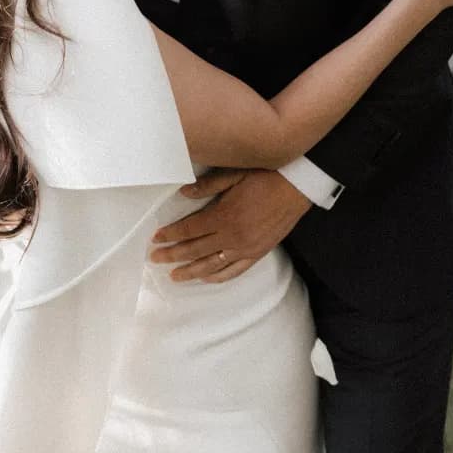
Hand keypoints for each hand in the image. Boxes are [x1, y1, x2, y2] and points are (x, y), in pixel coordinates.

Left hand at [150, 169, 311, 282]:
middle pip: (195, 250)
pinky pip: (234, 271)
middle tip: (154, 259)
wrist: (298, 186)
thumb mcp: (234, 174)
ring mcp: (246, 248)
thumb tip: (183, 192)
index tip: (155, 239)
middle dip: (172, 255)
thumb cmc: (266, 175)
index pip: (189, 229)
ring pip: (212, 266)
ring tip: (173, 276)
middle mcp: (233, 236)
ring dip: (190, 271)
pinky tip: (205, 278)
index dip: (170, 235)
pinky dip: (217, 277)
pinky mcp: (258, 253)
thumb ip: (207, 185)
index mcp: (225, 216)